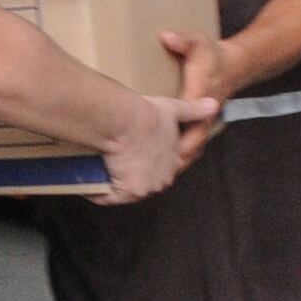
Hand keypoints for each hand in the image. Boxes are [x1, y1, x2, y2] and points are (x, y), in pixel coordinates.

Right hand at [95, 91, 220, 205]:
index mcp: (172, 164)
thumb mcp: (175, 110)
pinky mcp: (126, 192)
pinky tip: (87, 183)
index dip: (143, 165)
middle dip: (127, 177)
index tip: (129, 158)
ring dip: (111, 186)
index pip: (158, 171)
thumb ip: (194, 110)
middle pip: (141, 183)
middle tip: (110, 163)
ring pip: (123, 191)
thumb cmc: (148, 114)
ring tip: (95, 171)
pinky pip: (106, 196)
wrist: (129, 119)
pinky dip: (95, 191)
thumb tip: (213, 104)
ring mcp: (144, 188)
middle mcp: (161, 180)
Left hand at [157, 28, 234, 170]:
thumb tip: (166, 36)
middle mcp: (204, 116)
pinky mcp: (200, 126)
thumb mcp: (199, 43)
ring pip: (190, 151)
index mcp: (201, 99)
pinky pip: (189, 147)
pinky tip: (156, 168)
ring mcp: (204, 123)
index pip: (189, 123)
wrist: (236, 65)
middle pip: (190, 146)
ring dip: (173, 164)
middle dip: (170, 160)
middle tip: (148, 176)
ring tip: (149, 180)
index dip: (173, 139)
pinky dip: (176, 158)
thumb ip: (183, 41)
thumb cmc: (214, 54)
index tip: (155, 151)